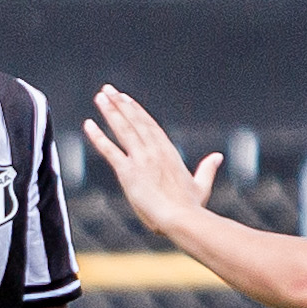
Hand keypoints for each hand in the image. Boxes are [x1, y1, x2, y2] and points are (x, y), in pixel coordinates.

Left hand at [84, 86, 217, 230]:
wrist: (181, 218)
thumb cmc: (191, 207)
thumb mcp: (201, 185)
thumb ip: (207, 168)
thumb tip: (218, 156)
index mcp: (169, 152)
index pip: (150, 126)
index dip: (137, 111)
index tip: (126, 99)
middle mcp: (154, 150)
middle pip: (135, 121)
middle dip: (120, 104)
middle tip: (108, 90)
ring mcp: (140, 159)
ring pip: (123, 128)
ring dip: (110, 111)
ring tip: (100, 96)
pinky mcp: (128, 171)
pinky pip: (109, 149)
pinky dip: (98, 136)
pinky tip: (88, 124)